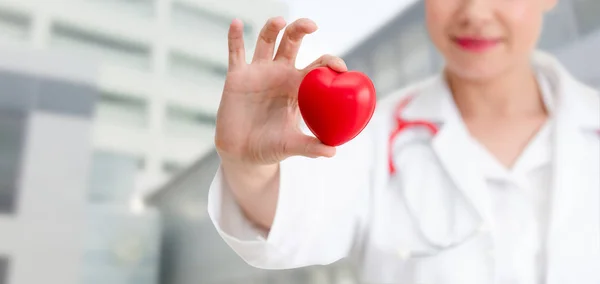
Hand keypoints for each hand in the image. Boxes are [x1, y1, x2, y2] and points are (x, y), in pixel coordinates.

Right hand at [215, 17, 347, 165]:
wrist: (242, 154)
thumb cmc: (271, 148)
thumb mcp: (291, 146)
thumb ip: (310, 147)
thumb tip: (332, 152)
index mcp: (298, 87)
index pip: (317, 66)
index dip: (329, 61)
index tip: (339, 66)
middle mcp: (280, 74)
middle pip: (292, 42)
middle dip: (301, 29)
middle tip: (312, 25)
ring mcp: (258, 73)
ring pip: (266, 41)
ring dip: (272, 27)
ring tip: (280, 21)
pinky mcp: (237, 76)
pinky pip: (235, 53)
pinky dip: (234, 37)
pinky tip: (236, 23)